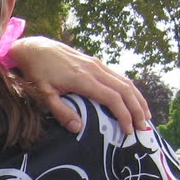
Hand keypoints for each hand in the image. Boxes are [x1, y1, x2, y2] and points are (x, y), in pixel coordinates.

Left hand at [5, 37, 149, 135]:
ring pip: (125, 81)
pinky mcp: (95, 62)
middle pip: (125, 90)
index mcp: (83, 79)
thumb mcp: (44, 95)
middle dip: (137, 109)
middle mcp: (95, 70)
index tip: (129, 131)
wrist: (35, 48)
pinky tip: (133, 99)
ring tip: (145, 115)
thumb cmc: (37, 73)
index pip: (113, 98)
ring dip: (137, 99)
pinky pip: (118, 76)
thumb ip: (61, 112)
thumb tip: (79, 128)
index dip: (124, 115)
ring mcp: (96, 64)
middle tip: (144, 127)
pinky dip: (129, 89)